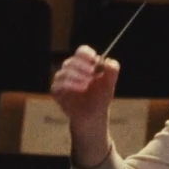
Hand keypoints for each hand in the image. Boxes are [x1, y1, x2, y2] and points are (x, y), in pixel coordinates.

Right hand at [50, 46, 118, 165]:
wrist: (93, 116)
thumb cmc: (100, 98)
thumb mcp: (110, 84)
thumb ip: (112, 71)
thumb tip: (108, 60)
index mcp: (84, 64)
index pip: (82, 52)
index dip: (86, 54)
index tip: (94, 60)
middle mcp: (71, 69)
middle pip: (72, 61)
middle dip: (83, 67)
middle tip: (93, 74)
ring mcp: (61, 80)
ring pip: (64, 72)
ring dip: (77, 77)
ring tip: (87, 85)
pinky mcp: (56, 91)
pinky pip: (58, 85)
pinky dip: (69, 86)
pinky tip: (80, 90)